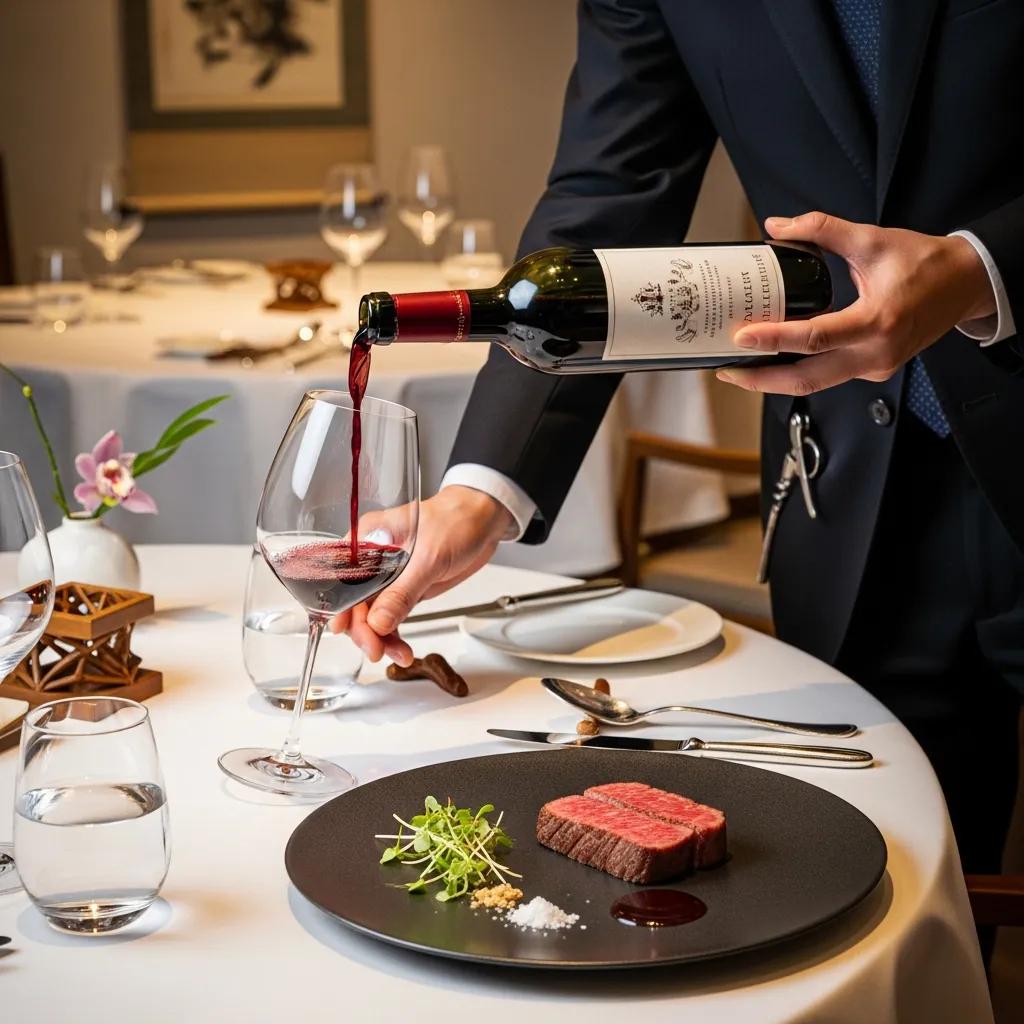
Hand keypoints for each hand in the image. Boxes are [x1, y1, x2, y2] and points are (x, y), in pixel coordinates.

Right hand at [329, 485, 514, 665]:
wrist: (482, 522)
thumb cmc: (454, 522)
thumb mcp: (427, 557)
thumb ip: (401, 591)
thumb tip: (377, 622)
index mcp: (366, 539)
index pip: (340, 578)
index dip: (338, 605)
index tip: (343, 629)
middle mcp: (372, 560)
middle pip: (354, 602)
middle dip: (363, 629)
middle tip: (377, 649)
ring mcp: (388, 577)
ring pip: (372, 615)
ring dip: (380, 638)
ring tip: (397, 654)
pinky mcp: (405, 589)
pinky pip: (391, 617)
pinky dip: (394, 635)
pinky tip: (402, 650)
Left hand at [717, 212, 995, 395]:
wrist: (964, 285)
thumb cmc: (924, 263)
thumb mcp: (871, 240)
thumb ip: (822, 229)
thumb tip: (778, 227)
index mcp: (877, 321)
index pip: (814, 338)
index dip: (774, 340)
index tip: (742, 337)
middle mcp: (875, 353)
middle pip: (807, 379)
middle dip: (762, 379)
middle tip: (726, 369)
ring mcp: (874, 367)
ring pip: (815, 384)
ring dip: (775, 380)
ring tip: (741, 368)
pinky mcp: (872, 371)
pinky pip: (828, 376)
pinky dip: (798, 371)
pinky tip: (773, 361)